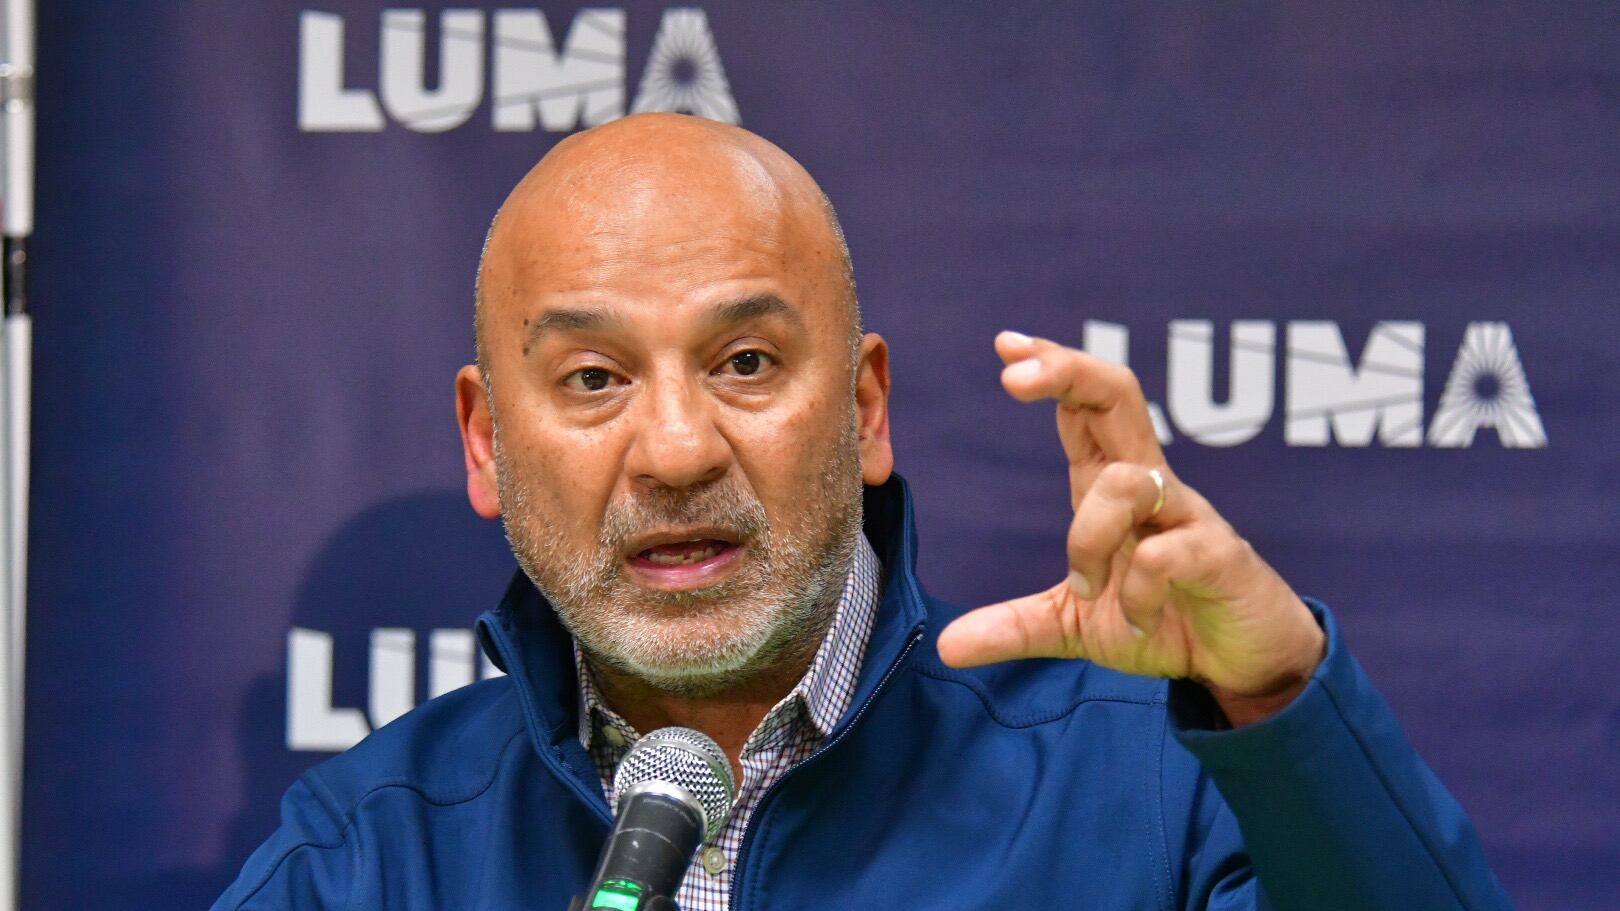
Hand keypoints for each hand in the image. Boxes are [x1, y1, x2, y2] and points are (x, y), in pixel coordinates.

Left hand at [935, 332, 1326, 725]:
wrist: (1245, 663)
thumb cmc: (1167, 621)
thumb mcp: (1077, 628)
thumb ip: (1016, 627)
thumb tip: (947, 644)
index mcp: (1112, 487)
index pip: (1084, 404)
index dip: (1051, 367)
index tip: (1006, 344)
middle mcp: (1150, 486)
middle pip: (1118, 394)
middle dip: (1067, 372)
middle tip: (1013, 377)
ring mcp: (1188, 515)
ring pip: (1126, 481)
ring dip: (1088, 538)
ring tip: (1087, 591)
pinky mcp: (1219, 556)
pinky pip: (1165, 555)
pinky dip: (1138, 593)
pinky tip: (1138, 621)